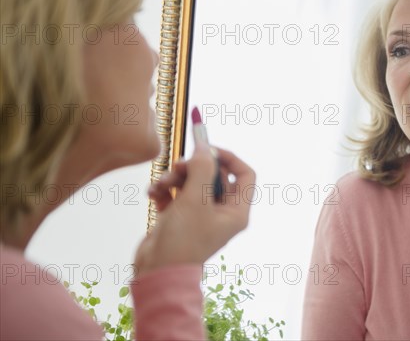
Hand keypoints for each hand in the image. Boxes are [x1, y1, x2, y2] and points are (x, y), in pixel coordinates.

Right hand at [134, 142, 255, 275]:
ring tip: (161, 184)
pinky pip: (177, 193)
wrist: (156, 272)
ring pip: (193, 182)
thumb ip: (202, 168)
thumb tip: (205, 147)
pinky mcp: (181, 217)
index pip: (245, 175)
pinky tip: (153, 193)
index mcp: (236, 211)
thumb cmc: (182, 240)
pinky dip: (165, 190)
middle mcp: (222, 212)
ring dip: (175, 178)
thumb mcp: (195, 199)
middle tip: (178, 167)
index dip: (229, 158)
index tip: (208, 149)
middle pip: (214, 175)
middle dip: (194, 168)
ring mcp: (201, 215)